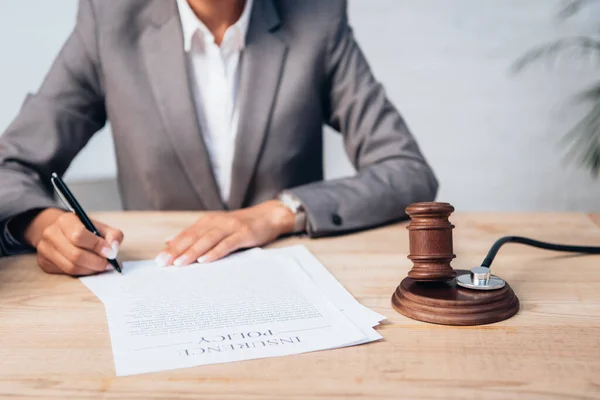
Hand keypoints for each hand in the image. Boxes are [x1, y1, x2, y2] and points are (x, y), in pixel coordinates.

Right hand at [24, 208, 123, 275]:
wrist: (59, 230)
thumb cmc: (83, 229)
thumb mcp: (100, 226)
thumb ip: (113, 235)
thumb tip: (113, 250)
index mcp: (65, 220)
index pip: (79, 236)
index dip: (97, 246)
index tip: (110, 252)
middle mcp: (51, 233)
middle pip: (75, 255)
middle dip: (96, 262)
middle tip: (107, 263)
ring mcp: (44, 249)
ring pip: (70, 267)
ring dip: (90, 270)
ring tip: (100, 266)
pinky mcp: (43, 262)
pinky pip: (65, 273)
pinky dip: (81, 272)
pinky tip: (88, 267)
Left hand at [155, 200, 294, 266]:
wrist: (268, 216)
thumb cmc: (240, 226)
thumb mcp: (216, 227)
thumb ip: (194, 235)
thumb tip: (169, 241)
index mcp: (207, 221)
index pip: (186, 235)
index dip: (172, 247)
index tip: (159, 260)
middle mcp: (216, 222)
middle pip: (193, 237)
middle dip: (177, 250)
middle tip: (163, 263)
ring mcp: (230, 227)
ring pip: (207, 240)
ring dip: (192, 252)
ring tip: (179, 263)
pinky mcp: (243, 234)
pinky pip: (227, 244)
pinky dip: (215, 252)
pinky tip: (205, 260)